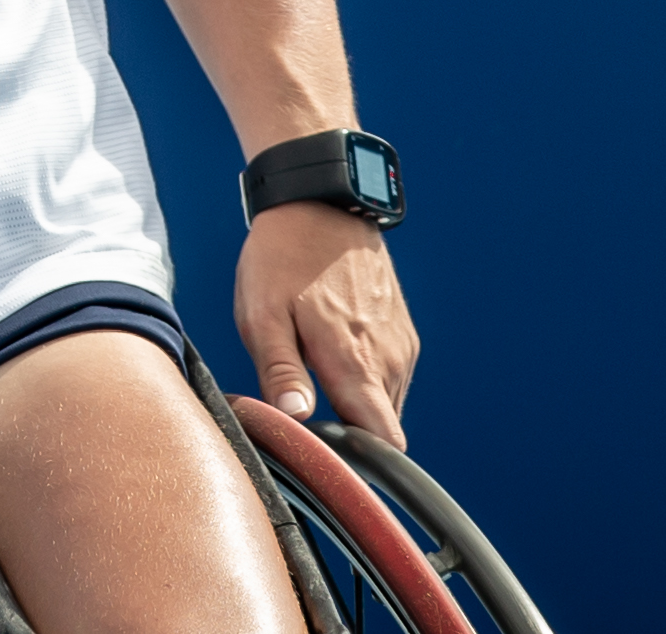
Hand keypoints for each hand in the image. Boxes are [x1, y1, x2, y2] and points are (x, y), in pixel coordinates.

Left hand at [234, 200, 416, 446]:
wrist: (319, 203)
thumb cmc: (283, 258)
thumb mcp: (262, 314)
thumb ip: (280, 372)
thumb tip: (296, 418)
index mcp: (354, 359)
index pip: (383, 440)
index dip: (360, 462)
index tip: (330, 461)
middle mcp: (389, 357)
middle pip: (383, 429)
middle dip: (351, 434)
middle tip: (307, 412)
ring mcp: (401, 343)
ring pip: (387, 404)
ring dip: (357, 405)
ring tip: (316, 378)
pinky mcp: (403, 331)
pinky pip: (391, 378)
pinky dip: (366, 381)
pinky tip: (334, 357)